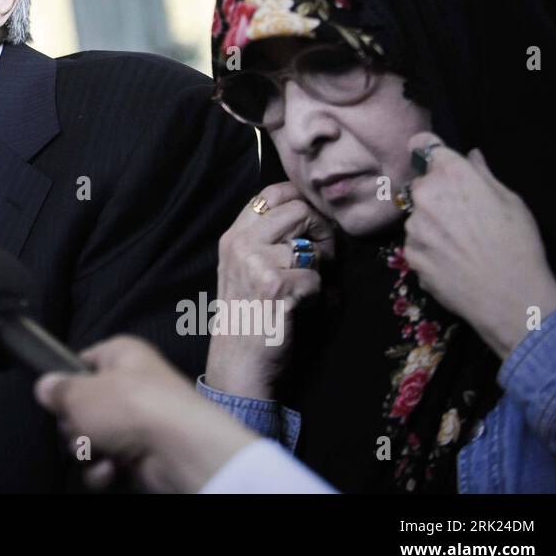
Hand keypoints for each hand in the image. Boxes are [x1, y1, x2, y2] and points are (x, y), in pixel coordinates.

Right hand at [35, 336, 257, 492]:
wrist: (179, 448)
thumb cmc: (127, 405)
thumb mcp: (79, 392)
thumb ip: (57, 390)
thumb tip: (44, 386)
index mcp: (121, 354)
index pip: (83, 361)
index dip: (67, 380)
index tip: (57, 396)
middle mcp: (132, 383)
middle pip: (83, 404)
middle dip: (75, 422)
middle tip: (81, 427)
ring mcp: (138, 420)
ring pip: (92, 434)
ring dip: (86, 448)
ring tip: (96, 450)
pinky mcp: (142, 452)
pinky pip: (108, 458)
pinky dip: (104, 467)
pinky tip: (110, 469)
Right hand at [203, 182, 330, 399]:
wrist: (238, 361)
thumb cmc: (250, 316)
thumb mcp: (246, 268)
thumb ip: (267, 238)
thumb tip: (310, 213)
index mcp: (233, 236)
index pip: (270, 194)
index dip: (300, 201)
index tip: (312, 223)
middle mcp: (240, 244)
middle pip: (297, 211)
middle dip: (320, 231)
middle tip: (322, 256)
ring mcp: (256, 263)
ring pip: (310, 245)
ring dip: (319, 268)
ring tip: (306, 287)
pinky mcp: (275, 286)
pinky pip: (316, 276)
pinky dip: (317, 294)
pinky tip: (300, 307)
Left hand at [404, 133, 555, 359]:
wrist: (508, 295)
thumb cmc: (517, 243)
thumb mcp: (510, 201)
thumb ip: (482, 174)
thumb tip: (470, 156)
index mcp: (451, 174)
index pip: (423, 145)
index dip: (427, 151)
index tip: (432, 160)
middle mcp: (424, 195)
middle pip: (421, 185)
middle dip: (436, 194)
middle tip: (461, 215)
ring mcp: (413, 226)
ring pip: (417, 216)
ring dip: (431, 223)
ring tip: (460, 243)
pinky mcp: (408, 253)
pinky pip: (416, 243)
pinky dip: (429, 248)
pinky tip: (452, 260)